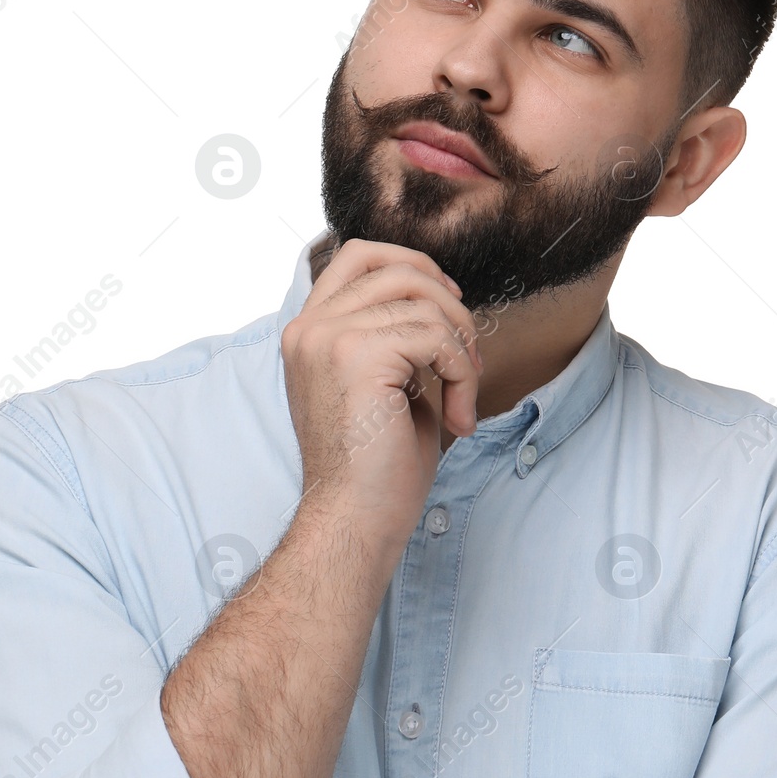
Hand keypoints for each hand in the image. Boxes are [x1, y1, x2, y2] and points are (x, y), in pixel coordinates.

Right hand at [282, 238, 482, 534]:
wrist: (354, 522)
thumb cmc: (375, 468)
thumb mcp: (384, 384)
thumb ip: (395, 335)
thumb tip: (442, 300)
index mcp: (308, 333)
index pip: (359, 255)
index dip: (414, 267)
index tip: (447, 310)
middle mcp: (309, 328)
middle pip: (396, 267)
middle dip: (449, 304)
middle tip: (467, 358)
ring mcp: (328, 338)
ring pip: (424, 301)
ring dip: (461, 348)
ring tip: (461, 398)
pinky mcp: (357, 356)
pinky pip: (436, 337)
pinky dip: (462, 375)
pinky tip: (456, 419)